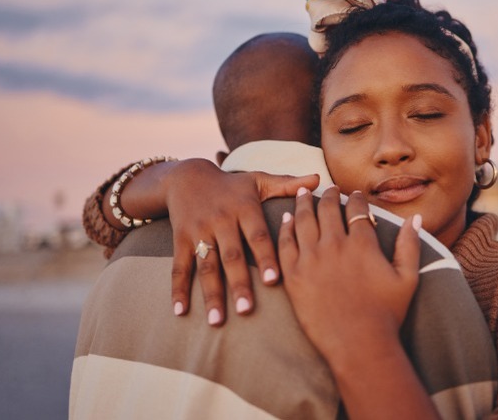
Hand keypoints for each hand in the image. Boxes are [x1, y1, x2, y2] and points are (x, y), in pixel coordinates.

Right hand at [166, 158, 318, 325]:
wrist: (186, 176)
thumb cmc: (232, 184)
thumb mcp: (258, 180)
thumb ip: (288, 184)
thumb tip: (318, 179)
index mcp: (244, 209)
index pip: (257, 236)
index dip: (265, 257)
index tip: (274, 280)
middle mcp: (221, 221)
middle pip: (231, 256)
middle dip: (239, 284)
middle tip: (246, 310)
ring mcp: (199, 232)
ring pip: (206, 266)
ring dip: (211, 295)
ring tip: (217, 322)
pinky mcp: (181, 240)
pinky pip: (179, 267)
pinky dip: (178, 290)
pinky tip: (180, 312)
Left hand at [277, 186, 421, 363]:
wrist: (359, 345)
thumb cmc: (387, 314)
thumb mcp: (407, 278)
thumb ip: (410, 244)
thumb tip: (414, 218)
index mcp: (362, 243)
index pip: (357, 209)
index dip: (356, 198)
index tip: (354, 194)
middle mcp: (334, 244)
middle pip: (327, 209)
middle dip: (328, 195)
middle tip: (327, 188)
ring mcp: (311, 259)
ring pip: (303, 220)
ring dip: (303, 203)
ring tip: (302, 193)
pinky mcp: (293, 275)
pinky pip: (285, 243)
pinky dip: (285, 227)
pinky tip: (286, 219)